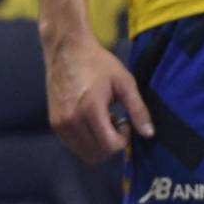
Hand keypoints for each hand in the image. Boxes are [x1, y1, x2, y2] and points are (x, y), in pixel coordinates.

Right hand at [43, 31, 152, 163]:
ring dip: (97, 144)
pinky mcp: (53, 121)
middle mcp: (71, 120)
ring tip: (102, 121)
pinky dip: (85, 140)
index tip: (124, 122)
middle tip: (115, 123)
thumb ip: (138, 109)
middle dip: (111, 145)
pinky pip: (72, 144)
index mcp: (90, 110)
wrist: (66, 48)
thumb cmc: (97, 62)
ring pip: (83, 152)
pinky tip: (90, 120)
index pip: (110, 146)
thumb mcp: (124, 82)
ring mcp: (59, 122)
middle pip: (96, 154)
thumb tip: (149, 134)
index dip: (123, 139)